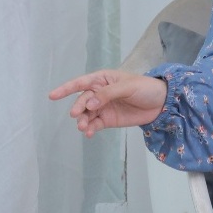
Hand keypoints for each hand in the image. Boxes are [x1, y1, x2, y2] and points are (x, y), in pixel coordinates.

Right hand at [48, 68, 167, 137]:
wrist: (161, 103)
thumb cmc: (145, 88)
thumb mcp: (128, 87)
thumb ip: (108, 94)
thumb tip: (89, 102)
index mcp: (103, 79)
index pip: (81, 83)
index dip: (66, 88)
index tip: (52, 96)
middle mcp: (99, 93)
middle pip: (83, 100)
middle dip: (78, 107)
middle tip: (77, 115)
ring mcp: (103, 107)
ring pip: (86, 114)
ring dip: (83, 120)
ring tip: (84, 127)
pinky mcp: (108, 120)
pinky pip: (94, 124)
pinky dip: (90, 129)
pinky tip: (89, 133)